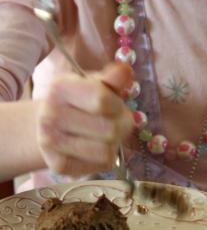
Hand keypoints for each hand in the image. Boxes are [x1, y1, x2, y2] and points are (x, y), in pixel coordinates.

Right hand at [36, 62, 133, 176]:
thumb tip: (126, 70)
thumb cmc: (80, 100)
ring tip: (108, 134)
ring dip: (115, 142)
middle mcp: (51, 115)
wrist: (51, 123)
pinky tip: (98, 146)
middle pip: (109, 129)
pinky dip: (107, 156)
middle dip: (121, 124)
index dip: (117, 105)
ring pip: (106, 150)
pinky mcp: (58, 165)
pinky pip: (100, 165)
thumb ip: (113, 77)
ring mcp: (51, 143)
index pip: (101, 101)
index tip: (115, 104)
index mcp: (60, 88)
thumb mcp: (95, 82)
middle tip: (116, 120)